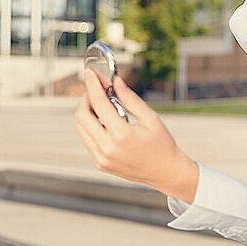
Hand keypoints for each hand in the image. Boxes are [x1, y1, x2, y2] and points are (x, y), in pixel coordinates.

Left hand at [75, 69, 198, 203]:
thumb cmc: (162, 144)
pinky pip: (87, 140)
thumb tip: (115, 82)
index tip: (90, 73)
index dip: (93, 85)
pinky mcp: (100, 163)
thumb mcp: (150, 118)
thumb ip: (130, 99)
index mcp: (122, 135)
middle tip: (95, 90)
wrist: (165, 172)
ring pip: (81, 128)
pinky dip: (91, 127)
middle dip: (86, 98)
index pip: (99, 103)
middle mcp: (107, 148)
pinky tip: (104, 122)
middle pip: (82, 116)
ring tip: (101, 105)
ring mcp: (101, 158)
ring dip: (87, 112)